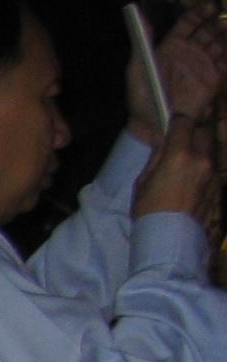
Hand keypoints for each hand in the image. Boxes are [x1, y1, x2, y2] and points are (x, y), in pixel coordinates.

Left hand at [128, 6, 226, 142]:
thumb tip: (140, 20)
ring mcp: (203, 65)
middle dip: (218, 23)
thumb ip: (141, 45)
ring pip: (220, 43)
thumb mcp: (136, 70)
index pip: (189, 22)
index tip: (211, 7)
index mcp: (172, 45)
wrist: (153, 125)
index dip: (200, 12)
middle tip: (225, 21)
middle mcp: (190, 52)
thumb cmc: (141, 97)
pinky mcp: (213, 79)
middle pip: (208, 30)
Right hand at [134, 113, 219, 229]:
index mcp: (179, 155)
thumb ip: (157, 159)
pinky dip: (203, 172)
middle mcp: (201, 160)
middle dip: (193, 134)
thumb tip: (165, 146)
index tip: (172, 123)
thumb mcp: (143, 182)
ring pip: (209, 152)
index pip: (184, 123)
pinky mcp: (219, 188)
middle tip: (181, 143)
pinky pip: (212, 171)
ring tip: (185, 168)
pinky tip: (191, 186)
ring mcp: (213, 174)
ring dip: (199, 154)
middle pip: (203, 133)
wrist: (170, 241)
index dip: (177, 120)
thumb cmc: (149, 212)